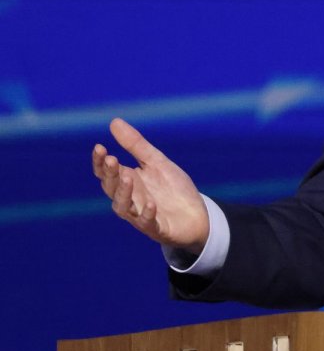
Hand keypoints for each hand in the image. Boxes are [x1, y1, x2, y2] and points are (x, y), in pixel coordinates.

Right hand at [92, 118, 209, 253]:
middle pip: (111, 188)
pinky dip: (147, 214)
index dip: (100, 162)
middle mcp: (130, 199)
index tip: (99, 147)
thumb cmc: (172, 188)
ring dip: (124, 193)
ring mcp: (141, 215)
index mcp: (128, 181)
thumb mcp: (156, 162)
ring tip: (128, 178)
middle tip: (111, 159)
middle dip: (110, 175)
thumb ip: (136, 145)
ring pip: (123, 207)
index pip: (107, 173)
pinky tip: (151, 204)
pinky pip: (148, 223)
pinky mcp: (157, 228)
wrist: (196, 214)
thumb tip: (114, 122)